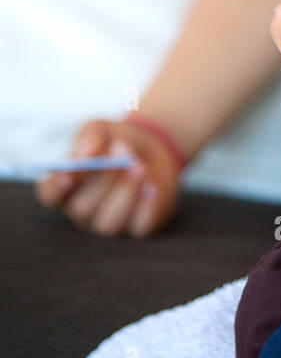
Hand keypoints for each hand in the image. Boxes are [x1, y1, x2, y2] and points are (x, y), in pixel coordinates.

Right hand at [36, 119, 179, 236]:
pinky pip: (139, 227)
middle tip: (122, 152)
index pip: (51, 195)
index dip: (56, 188)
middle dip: (103, 180)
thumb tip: (87, 152)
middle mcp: (83, 210)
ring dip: (125, 193)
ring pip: (108, 223)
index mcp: (67, 186)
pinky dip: (147, 207)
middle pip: (82, 208)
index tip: (68, 173)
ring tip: (139, 166)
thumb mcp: (101, 130)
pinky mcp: (137, 227)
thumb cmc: (116, 142)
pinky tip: (152, 186)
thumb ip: (90, 136)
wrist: (150, 150)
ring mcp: (108, 222)